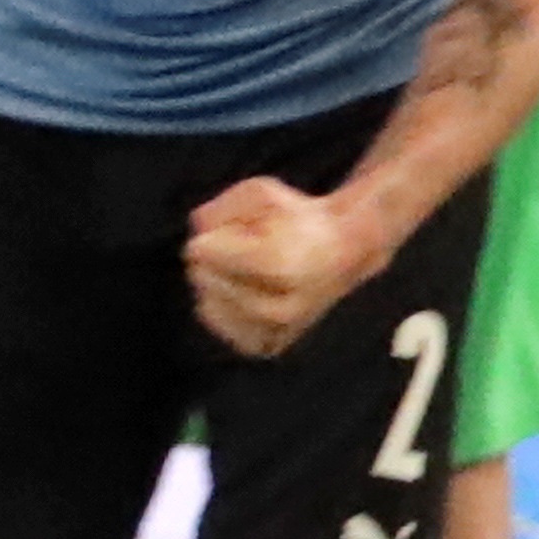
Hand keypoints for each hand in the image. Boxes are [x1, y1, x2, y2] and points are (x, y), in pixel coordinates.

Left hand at [183, 176, 381, 361]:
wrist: (341, 252)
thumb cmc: (299, 219)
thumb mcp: (261, 192)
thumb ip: (220, 208)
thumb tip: (197, 235)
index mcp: (277, 265)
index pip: (205, 253)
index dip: (208, 237)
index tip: (227, 230)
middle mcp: (277, 308)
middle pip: (203, 279)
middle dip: (212, 259)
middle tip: (241, 248)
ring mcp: (274, 333)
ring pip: (208, 307)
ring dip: (216, 285)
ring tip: (245, 271)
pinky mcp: (270, 346)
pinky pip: (223, 327)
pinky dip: (225, 310)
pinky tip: (243, 293)